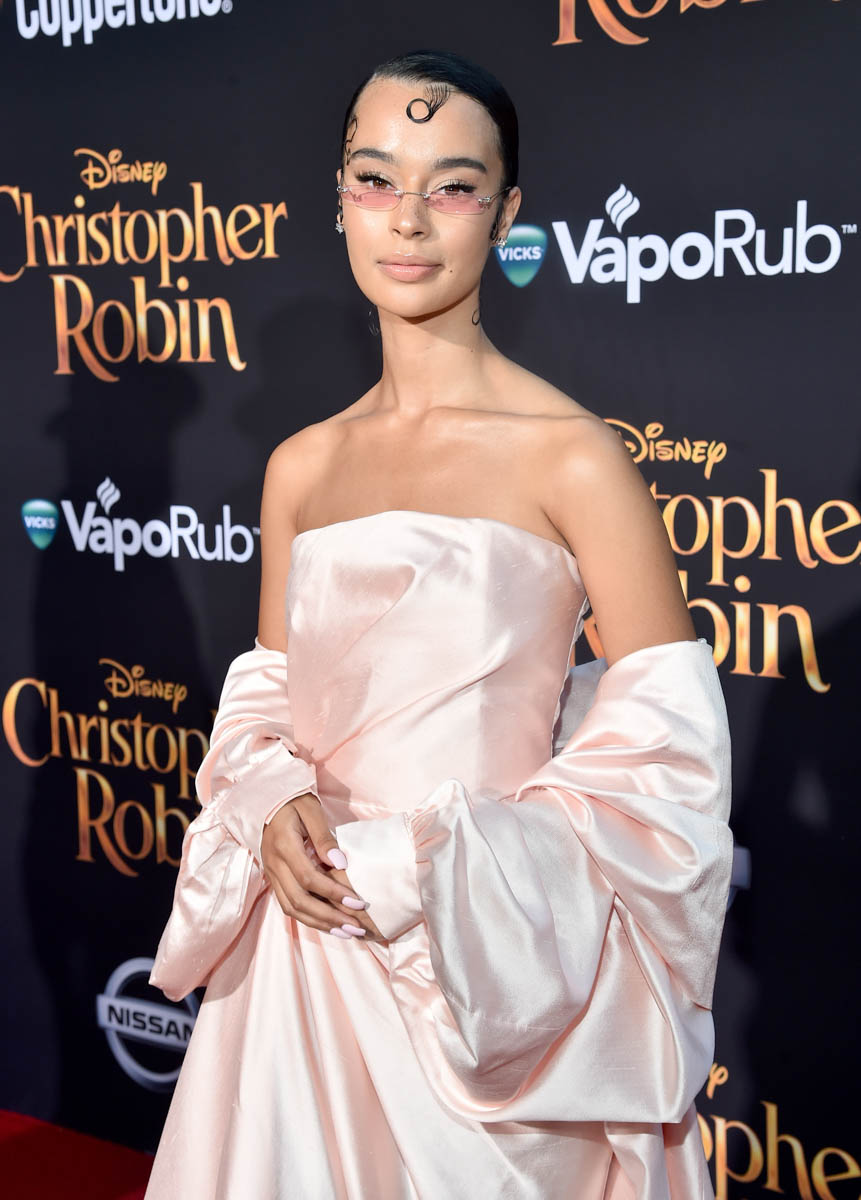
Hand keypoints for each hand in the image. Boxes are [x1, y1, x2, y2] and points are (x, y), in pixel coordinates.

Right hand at [261, 792, 385, 941]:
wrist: (268, 802)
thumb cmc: (293, 802)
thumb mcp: (311, 810)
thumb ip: (324, 837)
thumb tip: (340, 864)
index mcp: (284, 845)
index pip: (308, 878)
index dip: (333, 893)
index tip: (358, 902)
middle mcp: (274, 864)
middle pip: (300, 901)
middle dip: (330, 917)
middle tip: (357, 927)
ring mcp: (272, 874)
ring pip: (292, 908)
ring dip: (320, 924)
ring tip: (347, 932)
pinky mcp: (274, 879)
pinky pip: (289, 905)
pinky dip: (309, 919)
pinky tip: (329, 925)